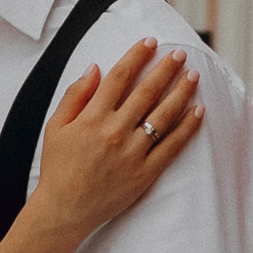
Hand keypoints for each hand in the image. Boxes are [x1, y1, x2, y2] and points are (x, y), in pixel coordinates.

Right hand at [32, 38, 201, 240]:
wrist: (64, 209)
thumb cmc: (58, 168)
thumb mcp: (55, 127)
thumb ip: (75, 95)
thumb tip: (94, 68)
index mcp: (92, 117)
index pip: (120, 77)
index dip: (137, 56)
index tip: (150, 42)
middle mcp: (115, 131)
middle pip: (147, 91)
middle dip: (166, 69)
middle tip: (180, 54)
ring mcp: (132, 153)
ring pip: (163, 115)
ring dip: (181, 92)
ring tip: (193, 75)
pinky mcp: (145, 173)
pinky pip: (172, 146)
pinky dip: (187, 128)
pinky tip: (198, 111)